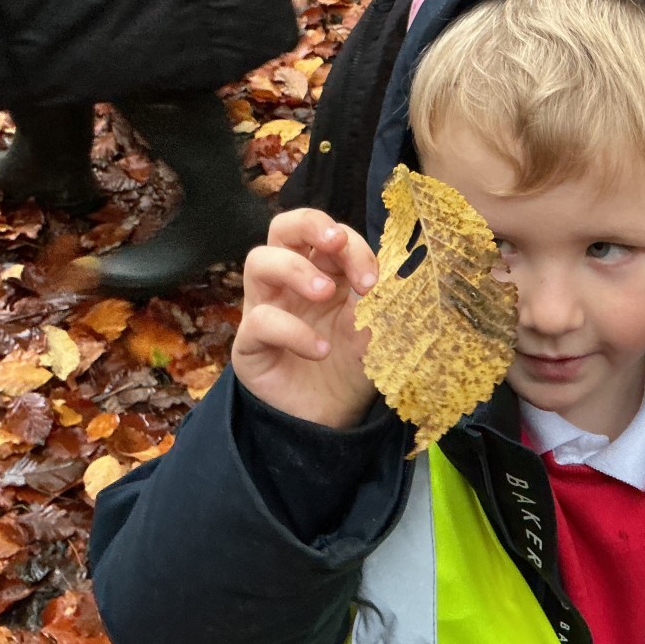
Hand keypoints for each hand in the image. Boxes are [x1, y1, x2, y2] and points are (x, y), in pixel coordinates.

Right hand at [232, 209, 379, 428]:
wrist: (332, 419)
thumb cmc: (353, 367)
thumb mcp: (378, 330)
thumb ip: (383, 301)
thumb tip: (393, 275)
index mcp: (325, 271)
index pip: (330, 236)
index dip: (351, 245)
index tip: (373, 279)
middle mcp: (291, 282)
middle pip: (283, 228)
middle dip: (309, 224)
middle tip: (336, 242)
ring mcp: (266, 308)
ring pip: (258, 261)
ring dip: (295, 269)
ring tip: (325, 293)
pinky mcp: (250, 343)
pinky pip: (259, 321)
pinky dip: (293, 330)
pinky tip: (320, 350)